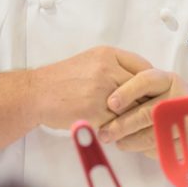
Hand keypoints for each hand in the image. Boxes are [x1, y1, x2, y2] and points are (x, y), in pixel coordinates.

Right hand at [29, 46, 151, 130]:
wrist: (36, 93)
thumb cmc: (63, 78)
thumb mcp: (91, 60)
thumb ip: (116, 66)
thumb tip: (143, 79)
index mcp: (108, 55)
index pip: (144, 68)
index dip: (151, 84)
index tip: (151, 94)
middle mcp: (107, 70)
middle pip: (142, 89)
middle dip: (145, 102)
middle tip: (147, 112)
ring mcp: (102, 91)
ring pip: (133, 107)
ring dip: (134, 118)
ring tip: (133, 124)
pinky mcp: (95, 112)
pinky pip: (118, 123)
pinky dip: (119, 129)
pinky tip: (115, 131)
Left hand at [96, 68, 187, 156]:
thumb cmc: (165, 97)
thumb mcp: (154, 86)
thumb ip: (136, 89)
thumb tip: (110, 103)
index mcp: (169, 80)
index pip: (147, 82)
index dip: (127, 92)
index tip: (111, 104)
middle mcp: (181, 98)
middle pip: (149, 112)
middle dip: (123, 125)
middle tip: (105, 133)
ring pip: (154, 134)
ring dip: (131, 140)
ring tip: (117, 141)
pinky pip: (163, 149)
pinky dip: (146, 150)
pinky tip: (135, 147)